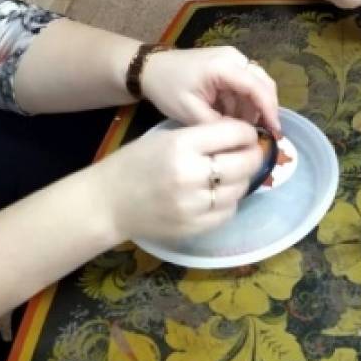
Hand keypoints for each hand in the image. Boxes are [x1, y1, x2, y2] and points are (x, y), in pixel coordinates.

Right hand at [99, 117, 262, 244]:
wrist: (107, 203)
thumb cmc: (135, 163)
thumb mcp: (166, 138)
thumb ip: (202, 136)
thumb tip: (242, 135)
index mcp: (181, 145)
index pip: (233, 133)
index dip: (247, 132)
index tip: (247, 134)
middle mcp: (190, 174)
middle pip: (243, 163)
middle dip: (253, 156)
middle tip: (251, 153)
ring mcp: (192, 205)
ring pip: (239, 189)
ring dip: (242, 179)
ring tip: (233, 173)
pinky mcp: (193, 227)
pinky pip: (227, 212)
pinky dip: (229, 201)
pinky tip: (218, 194)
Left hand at [141, 46, 280, 136]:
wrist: (150, 69)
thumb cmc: (166, 88)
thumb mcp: (190, 111)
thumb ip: (218, 124)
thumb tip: (241, 137)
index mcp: (224, 66)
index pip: (257, 87)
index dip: (269, 110)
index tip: (275, 133)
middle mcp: (234, 57)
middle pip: (263, 83)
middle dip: (265, 109)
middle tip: (265, 134)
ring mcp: (231, 59)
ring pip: (255, 85)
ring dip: (252, 108)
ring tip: (244, 130)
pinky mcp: (227, 64)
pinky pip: (243, 84)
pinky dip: (242, 102)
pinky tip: (233, 119)